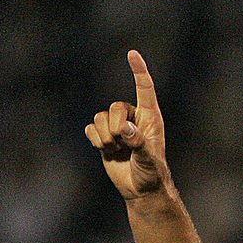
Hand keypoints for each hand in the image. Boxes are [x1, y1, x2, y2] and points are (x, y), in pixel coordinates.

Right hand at [85, 50, 169, 199]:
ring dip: (105, 136)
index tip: (132, 53)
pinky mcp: (105, 136)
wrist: (140, 189)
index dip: (139, 71)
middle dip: (114, 126)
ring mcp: (118, 127)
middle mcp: (133, 118)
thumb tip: (124, 128)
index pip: (144, 89)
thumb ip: (138, 143)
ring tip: (116, 150)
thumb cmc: (151, 173)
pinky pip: (91, 128)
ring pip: (100, 117)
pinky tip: (107, 151)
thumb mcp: (149, 159)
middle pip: (114, 106)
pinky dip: (96, 140)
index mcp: (150, 118)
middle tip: (122, 144)